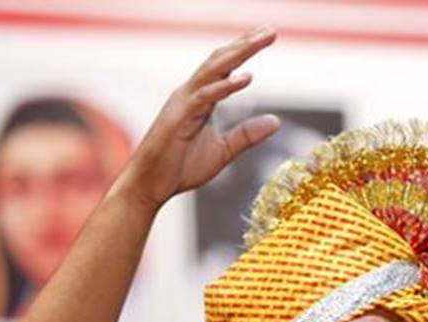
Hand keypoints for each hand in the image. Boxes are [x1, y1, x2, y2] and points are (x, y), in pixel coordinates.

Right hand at [116, 26, 280, 209]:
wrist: (151, 185)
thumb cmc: (181, 167)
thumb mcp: (224, 150)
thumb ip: (247, 135)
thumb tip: (276, 121)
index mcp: (200, 98)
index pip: (225, 67)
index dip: (244, 49)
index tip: (267, 34)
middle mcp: (191, 94)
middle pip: (221, 61)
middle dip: (246, 43)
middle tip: (271, 30)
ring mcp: (183, 103)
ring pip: (213, 71)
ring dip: (239, 54)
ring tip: (262, 41)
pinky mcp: (179, 118)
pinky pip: (205, 98)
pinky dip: (225, 86)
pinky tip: (246, 78)